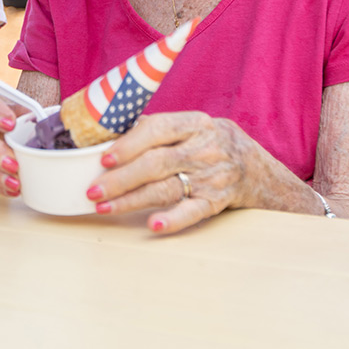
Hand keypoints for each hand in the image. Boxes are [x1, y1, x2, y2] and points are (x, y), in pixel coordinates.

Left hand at [88, 111, 252, 234]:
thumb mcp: (189, 125)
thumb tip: (109, 132)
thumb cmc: (208, 142)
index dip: (129, 144)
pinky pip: (191, 212)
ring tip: (103, 206)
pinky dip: (172, 219)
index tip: (103, 159)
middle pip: (156, 163)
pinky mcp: (215, 202)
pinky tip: (152, 225)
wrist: (255, 168)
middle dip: (120, 178)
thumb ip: (155, 128)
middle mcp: (203, 149)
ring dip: (131, 200)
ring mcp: (210, 177)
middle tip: (93, 190)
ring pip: (166, 189)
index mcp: (194, 124)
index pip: (157, 130)